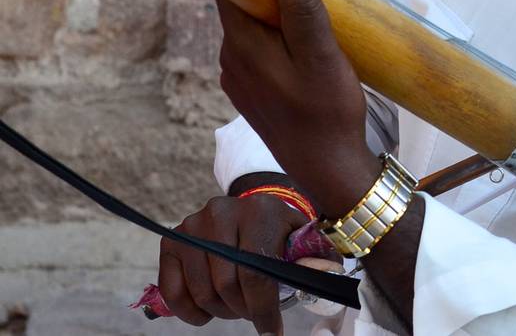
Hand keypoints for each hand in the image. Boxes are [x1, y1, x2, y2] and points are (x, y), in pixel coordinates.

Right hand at [156, 192, 303, 332]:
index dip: (263, 309)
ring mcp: (192, 226)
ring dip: (221, 311)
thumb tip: (327, 276)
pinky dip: (190, 312)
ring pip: (203, 292)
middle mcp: (222, 213)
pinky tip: (208, 310)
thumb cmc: (278, 230)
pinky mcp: (172, 241)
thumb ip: (314, 257)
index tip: (272, 331)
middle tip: (254, 313)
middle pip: (227, 285)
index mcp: (260, 211)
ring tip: (236, 306)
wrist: (250, 209)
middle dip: (243, 310)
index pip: (256, 272)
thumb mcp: (300, 236)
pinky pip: (174, 292)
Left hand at [216, 0, 379, 214]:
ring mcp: (238, 77)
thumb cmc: (328, 112)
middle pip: (240, 4)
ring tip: (313, 7)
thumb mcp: (323, 56)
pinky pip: (257, 48)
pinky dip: (277, 35)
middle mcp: (230, 59)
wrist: (328, 168)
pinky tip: (307, 42)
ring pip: (251, 27)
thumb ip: (304, 9)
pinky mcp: (251, 90)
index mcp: (242, 46)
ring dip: (275, 12)